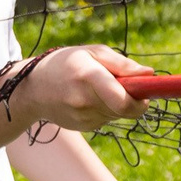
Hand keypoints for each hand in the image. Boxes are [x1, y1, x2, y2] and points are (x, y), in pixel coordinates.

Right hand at [14, 46, 150, 132]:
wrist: (32, 88)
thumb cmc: (67, 63)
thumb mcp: (93, 52)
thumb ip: (122, 64)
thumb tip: (149, 74)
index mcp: (88, 78)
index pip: (123, 101)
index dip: (140, 101)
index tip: (146, 94)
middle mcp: (83, 101)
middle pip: (124, 110)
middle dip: (132, 100)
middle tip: (124, 85)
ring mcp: (81, 117)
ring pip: (116, 115)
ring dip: (117, 104)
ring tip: (98, 88)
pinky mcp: (82, 127)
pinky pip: (106, 119)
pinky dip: (105, 110)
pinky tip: (88, 99)